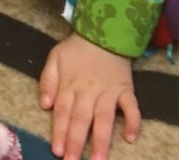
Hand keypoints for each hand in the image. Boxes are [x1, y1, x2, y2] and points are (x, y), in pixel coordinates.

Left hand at [39, 32, 139, 159]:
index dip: (59, 132)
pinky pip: (132, 107)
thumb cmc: (77, 50)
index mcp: (70, 85)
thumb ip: (47, 81)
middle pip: (82, 119)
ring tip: (99, 159)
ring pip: (105, 118)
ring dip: (102, 140)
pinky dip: (133, 121)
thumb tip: (44, 105)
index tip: (57, 151)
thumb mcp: (55, 58)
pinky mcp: (126, 89)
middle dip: (77, 142)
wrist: (105, 32)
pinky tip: (130, 137)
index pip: (63, 112)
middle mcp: (89, 91)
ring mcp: (109, 91)